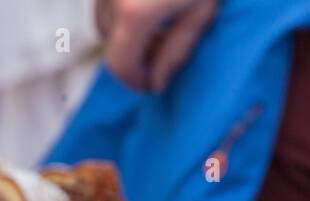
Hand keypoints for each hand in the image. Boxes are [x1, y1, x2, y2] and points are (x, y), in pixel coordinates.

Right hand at [96, 0, 216, 91]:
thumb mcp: (203, 9)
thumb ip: (177, 51)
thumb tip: (156, 83)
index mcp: (134, 12)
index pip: (120, 66)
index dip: (136, 80)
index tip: (154, 82)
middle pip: (111, 44)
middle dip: (136, 53)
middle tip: (166, 45)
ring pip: (106, 22)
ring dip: (128, 30)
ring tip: (162, 19)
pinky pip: (108, 2)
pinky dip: (123, 9)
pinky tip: (150, 0)